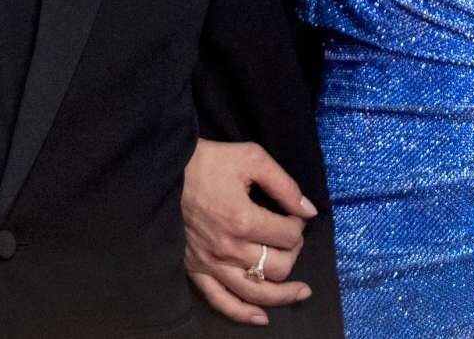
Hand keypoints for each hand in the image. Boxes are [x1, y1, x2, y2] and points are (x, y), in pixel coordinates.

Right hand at [182, 138, 318, 325]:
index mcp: (243, 219)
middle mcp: (229, 248)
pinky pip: (222, 302)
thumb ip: (285, 185)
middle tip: (289, 237)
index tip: (293, 214)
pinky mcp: (196, 269)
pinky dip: (243, 314)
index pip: (289, 235)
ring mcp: (212, 263)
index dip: (298, 224)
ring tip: (301, 291)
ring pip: (257, 292)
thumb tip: (309, 211)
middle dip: (293, 252)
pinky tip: (262, 317)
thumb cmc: (207, 161)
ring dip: (284, 294)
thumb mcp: (251, 158)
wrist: (164, 170)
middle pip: (279, 266)